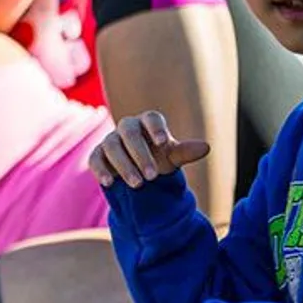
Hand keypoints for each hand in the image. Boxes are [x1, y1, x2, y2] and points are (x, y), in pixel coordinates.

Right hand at [90, 110, 210, 188]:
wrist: (139, 173)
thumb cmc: (159, 159)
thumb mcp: (172, 157)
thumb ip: (185, 152)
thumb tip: (206, 147)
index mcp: (147, 122)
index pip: (151, 118)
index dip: (156, 128)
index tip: (163, 142)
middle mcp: (127, 127)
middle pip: (129, 133)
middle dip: (140, 154)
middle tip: (152, 177)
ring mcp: (110, 140)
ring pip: (112, 146)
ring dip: (124, 165)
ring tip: (137, 185)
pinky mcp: (97, 155)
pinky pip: (95, 159)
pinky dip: (101, 170)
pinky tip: (109, 183)